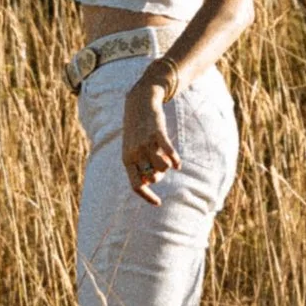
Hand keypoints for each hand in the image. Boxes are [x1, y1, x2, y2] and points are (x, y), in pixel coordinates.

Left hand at [120, 81, 176, 204]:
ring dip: (167, 167)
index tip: (158, 203)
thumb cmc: (137, 130)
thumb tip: (149, 182)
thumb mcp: (133, 148)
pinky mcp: (157, 133)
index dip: (148, 196)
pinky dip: (175, 161)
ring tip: (166, 160)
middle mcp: (135, 152)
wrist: (139, 103)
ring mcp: (146, 143)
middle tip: (161, 166)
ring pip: (162, 168)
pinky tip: (178, 165)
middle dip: (159, 176)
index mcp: (126, 159)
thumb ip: (139, 165)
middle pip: (152, 178)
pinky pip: (169, 153)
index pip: (136, 185)